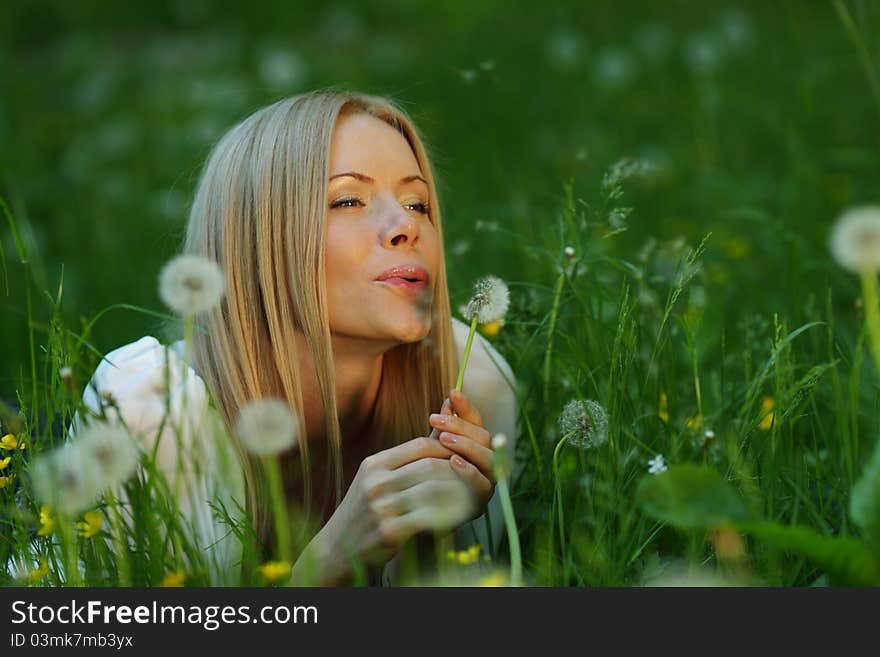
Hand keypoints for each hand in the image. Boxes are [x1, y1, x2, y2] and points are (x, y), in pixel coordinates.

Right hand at [303, 436, 478, 583]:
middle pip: (430, 465)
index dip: (447, 449)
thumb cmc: (363, 512)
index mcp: (375, 465)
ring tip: (472, 495)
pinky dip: (449, 515)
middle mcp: (376, 482)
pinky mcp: (389, 531)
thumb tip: (441, 435)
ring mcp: (381, 506)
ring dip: (458, 492)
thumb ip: (407, 460)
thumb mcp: (377, 480)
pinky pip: (430, 517)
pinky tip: (460, 517)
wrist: (336, 550)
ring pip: (433, 490)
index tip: (464, 458)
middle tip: (476, 477)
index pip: (420, 446)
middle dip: (457, 470)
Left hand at [428, 389, 495, 519]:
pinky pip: (482, 484)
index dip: (467, 407)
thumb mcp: (431, 450)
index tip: (452, 392)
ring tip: (443, 439)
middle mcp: (487, 464)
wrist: (413, 517)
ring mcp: (487, 484)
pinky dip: (470, 471)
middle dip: (460, 426)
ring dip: (466, 446)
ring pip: (488, 458)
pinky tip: (453, 461)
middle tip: (435, 419)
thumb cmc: (423, 477)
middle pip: (484, 437)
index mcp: (476, 448)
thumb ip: (442, 428)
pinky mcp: (481, 504)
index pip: (477, 422)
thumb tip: (449, 398)